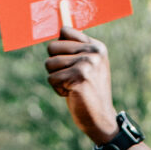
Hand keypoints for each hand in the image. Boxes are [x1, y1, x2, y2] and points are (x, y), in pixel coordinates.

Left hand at [44, 19, 119, 143]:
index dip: (60, 48)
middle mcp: (93, 52)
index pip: (64, 31)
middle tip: (70, 77)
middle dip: (55, 65)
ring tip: (72, 86)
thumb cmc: (90, 92)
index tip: (69, 62)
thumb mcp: (89, 66)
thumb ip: (75, 49)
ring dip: (57, 78)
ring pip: (49, 63)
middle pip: (52, 47)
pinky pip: (52, 78)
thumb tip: (58, 32)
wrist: (101, 118)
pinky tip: (72, 94)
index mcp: (96, 46)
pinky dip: (58, 90)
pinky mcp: (78, 77)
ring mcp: (86, 64)